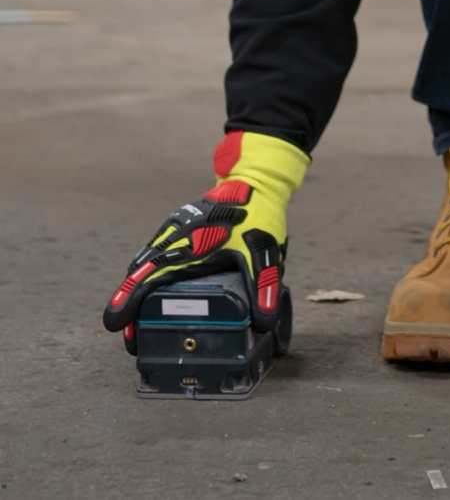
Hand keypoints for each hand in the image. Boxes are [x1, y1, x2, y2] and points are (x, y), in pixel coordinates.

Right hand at [102, 131, 308, 336]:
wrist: (254, 182)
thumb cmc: (256, 217)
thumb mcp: (264, 254)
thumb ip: (263, 287)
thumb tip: (262, 322)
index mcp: (189, 246)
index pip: (150, 277)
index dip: (129, 301)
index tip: (113, 324)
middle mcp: (174, 237)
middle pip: (140, 274)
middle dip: (129, 306)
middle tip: (128, 338)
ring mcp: (174, 231)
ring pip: (145, 263)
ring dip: (137, 290)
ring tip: (137, 322)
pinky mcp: (179, 227)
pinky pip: (156, 253)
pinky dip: (149, 274)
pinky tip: (155, 290)